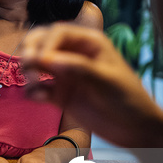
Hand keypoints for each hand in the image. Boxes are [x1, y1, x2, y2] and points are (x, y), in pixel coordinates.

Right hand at [21, 24, 162, 147]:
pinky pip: (39, 88)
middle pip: (42, 43)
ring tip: (33, 87)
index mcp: (89, 43)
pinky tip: (37, 98)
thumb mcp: (107, 81)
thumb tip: (47, 59)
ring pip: (37, 64)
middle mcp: (73, 54)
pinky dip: (33, 91)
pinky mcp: (60, 93)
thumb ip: (79, 68)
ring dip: (29, 72)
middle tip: (27, 68)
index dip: (46, 44)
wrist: (135, 130)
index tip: (41, 61)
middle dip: (30, 52)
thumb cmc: (129, 99)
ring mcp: (65, 74)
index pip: (59, 33)